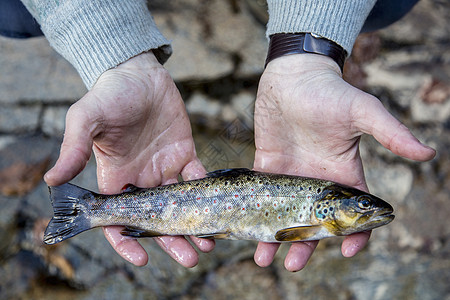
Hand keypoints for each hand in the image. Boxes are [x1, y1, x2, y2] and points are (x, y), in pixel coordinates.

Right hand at [44, 52, 214, 266]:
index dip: (127, 241)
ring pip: (181, 204)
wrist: (137, 73)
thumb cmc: (108, 95)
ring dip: (195, 223)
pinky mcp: (185, 153)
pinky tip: (218, 205)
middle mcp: (141, 179)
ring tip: (209, 243)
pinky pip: (198, 176)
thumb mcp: (85, 119)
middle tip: (190, 258)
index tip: (142, 259)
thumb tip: (51, 181)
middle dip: (172, 240)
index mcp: (115, 178)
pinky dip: (207, 191)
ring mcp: (165, 168)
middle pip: (157, 219)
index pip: (118, 220)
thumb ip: (74, 149)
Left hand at [253, 54, 434, 270]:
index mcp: (342, 174)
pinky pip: (260, 197)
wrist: (293, 76)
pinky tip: (245, 231)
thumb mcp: (363, 111)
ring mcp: (291, 177)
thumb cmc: (330, 92)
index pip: (351, 214)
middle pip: (313, 223)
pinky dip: (254, 215)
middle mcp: (316, 181)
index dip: (353, 235)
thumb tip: (428, 153)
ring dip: (276, 238)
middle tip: (292, 264)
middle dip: (305, 245)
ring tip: (264, 259)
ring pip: (284, 216)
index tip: (347, 252)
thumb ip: (391, 133)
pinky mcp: (268, 168)